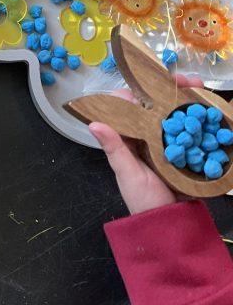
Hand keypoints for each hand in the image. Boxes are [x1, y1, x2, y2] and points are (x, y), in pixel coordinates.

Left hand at [90, 74, 204, 214]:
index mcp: (130, 135)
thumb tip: (94, 124)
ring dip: (189, 101)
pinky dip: (201, 121)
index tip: (157, 80)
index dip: (143, 87)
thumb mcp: (127, 174)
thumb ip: (114, 149)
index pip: (131, 102)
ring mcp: (168, 143)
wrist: (170, 227)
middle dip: (173, 90)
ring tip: (203, 92)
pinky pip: (192, 132)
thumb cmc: (143, 202)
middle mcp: (148, 135)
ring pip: (176, 114)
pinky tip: (212, 113)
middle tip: (191, 83)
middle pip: (158, 104)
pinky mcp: (185, 153)